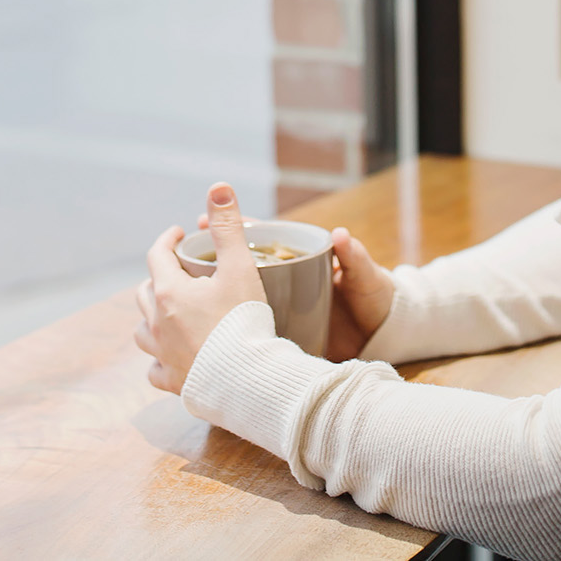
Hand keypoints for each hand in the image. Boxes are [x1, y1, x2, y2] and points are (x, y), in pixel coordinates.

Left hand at [134, 183, 266, 393]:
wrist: (248, 381)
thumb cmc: (244, 322)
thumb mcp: (240, 268)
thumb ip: (228, 227)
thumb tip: (217, 186)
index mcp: (169, 292)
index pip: (157, 255)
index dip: (167, 239)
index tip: (179, 233)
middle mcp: (157, 324)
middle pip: (145, 292)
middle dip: (158, 276)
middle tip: (177, 271)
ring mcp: (163, 355)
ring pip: (143, 330)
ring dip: (151, 316)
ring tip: (167, 312)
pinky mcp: (173, 381)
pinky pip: (155, 368)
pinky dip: (160, 358)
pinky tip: (170, 355)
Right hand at [192, 213, 395, 360]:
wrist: (383, 335)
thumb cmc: (374, 298)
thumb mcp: (365, 277)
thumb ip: (355, 257)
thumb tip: (340, 235)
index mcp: (300, 259)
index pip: (261, 238)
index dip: (235, 230)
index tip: (204, 223)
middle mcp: (283, 280)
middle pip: (239, 266)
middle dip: (209, 262)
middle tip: (177, 259)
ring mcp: (277, 306)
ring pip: (235, 297)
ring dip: (208, 295)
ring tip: (180, 299)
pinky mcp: (278, 333)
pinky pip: (247, 327)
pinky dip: (223, 329)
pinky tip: (198, 337)